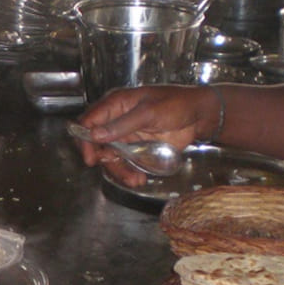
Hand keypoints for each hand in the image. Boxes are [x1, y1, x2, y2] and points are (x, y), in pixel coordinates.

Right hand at [72, 85, 213, 185]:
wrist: (199, 116)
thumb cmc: (175, 104)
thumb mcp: (149, 112)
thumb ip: (122, 124)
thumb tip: (95, 135)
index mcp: (116, 105)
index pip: (89, 121)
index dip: (84, 138)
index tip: (90, 156)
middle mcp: (116, 121)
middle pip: (96, 142)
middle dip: (100, 158)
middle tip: (108, 169)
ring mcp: (126, 136)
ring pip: (110, 157)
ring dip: (118, 170)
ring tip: (134, 180)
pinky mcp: (136, 149)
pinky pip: (125, 163)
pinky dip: (129, 173)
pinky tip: (139, 179)